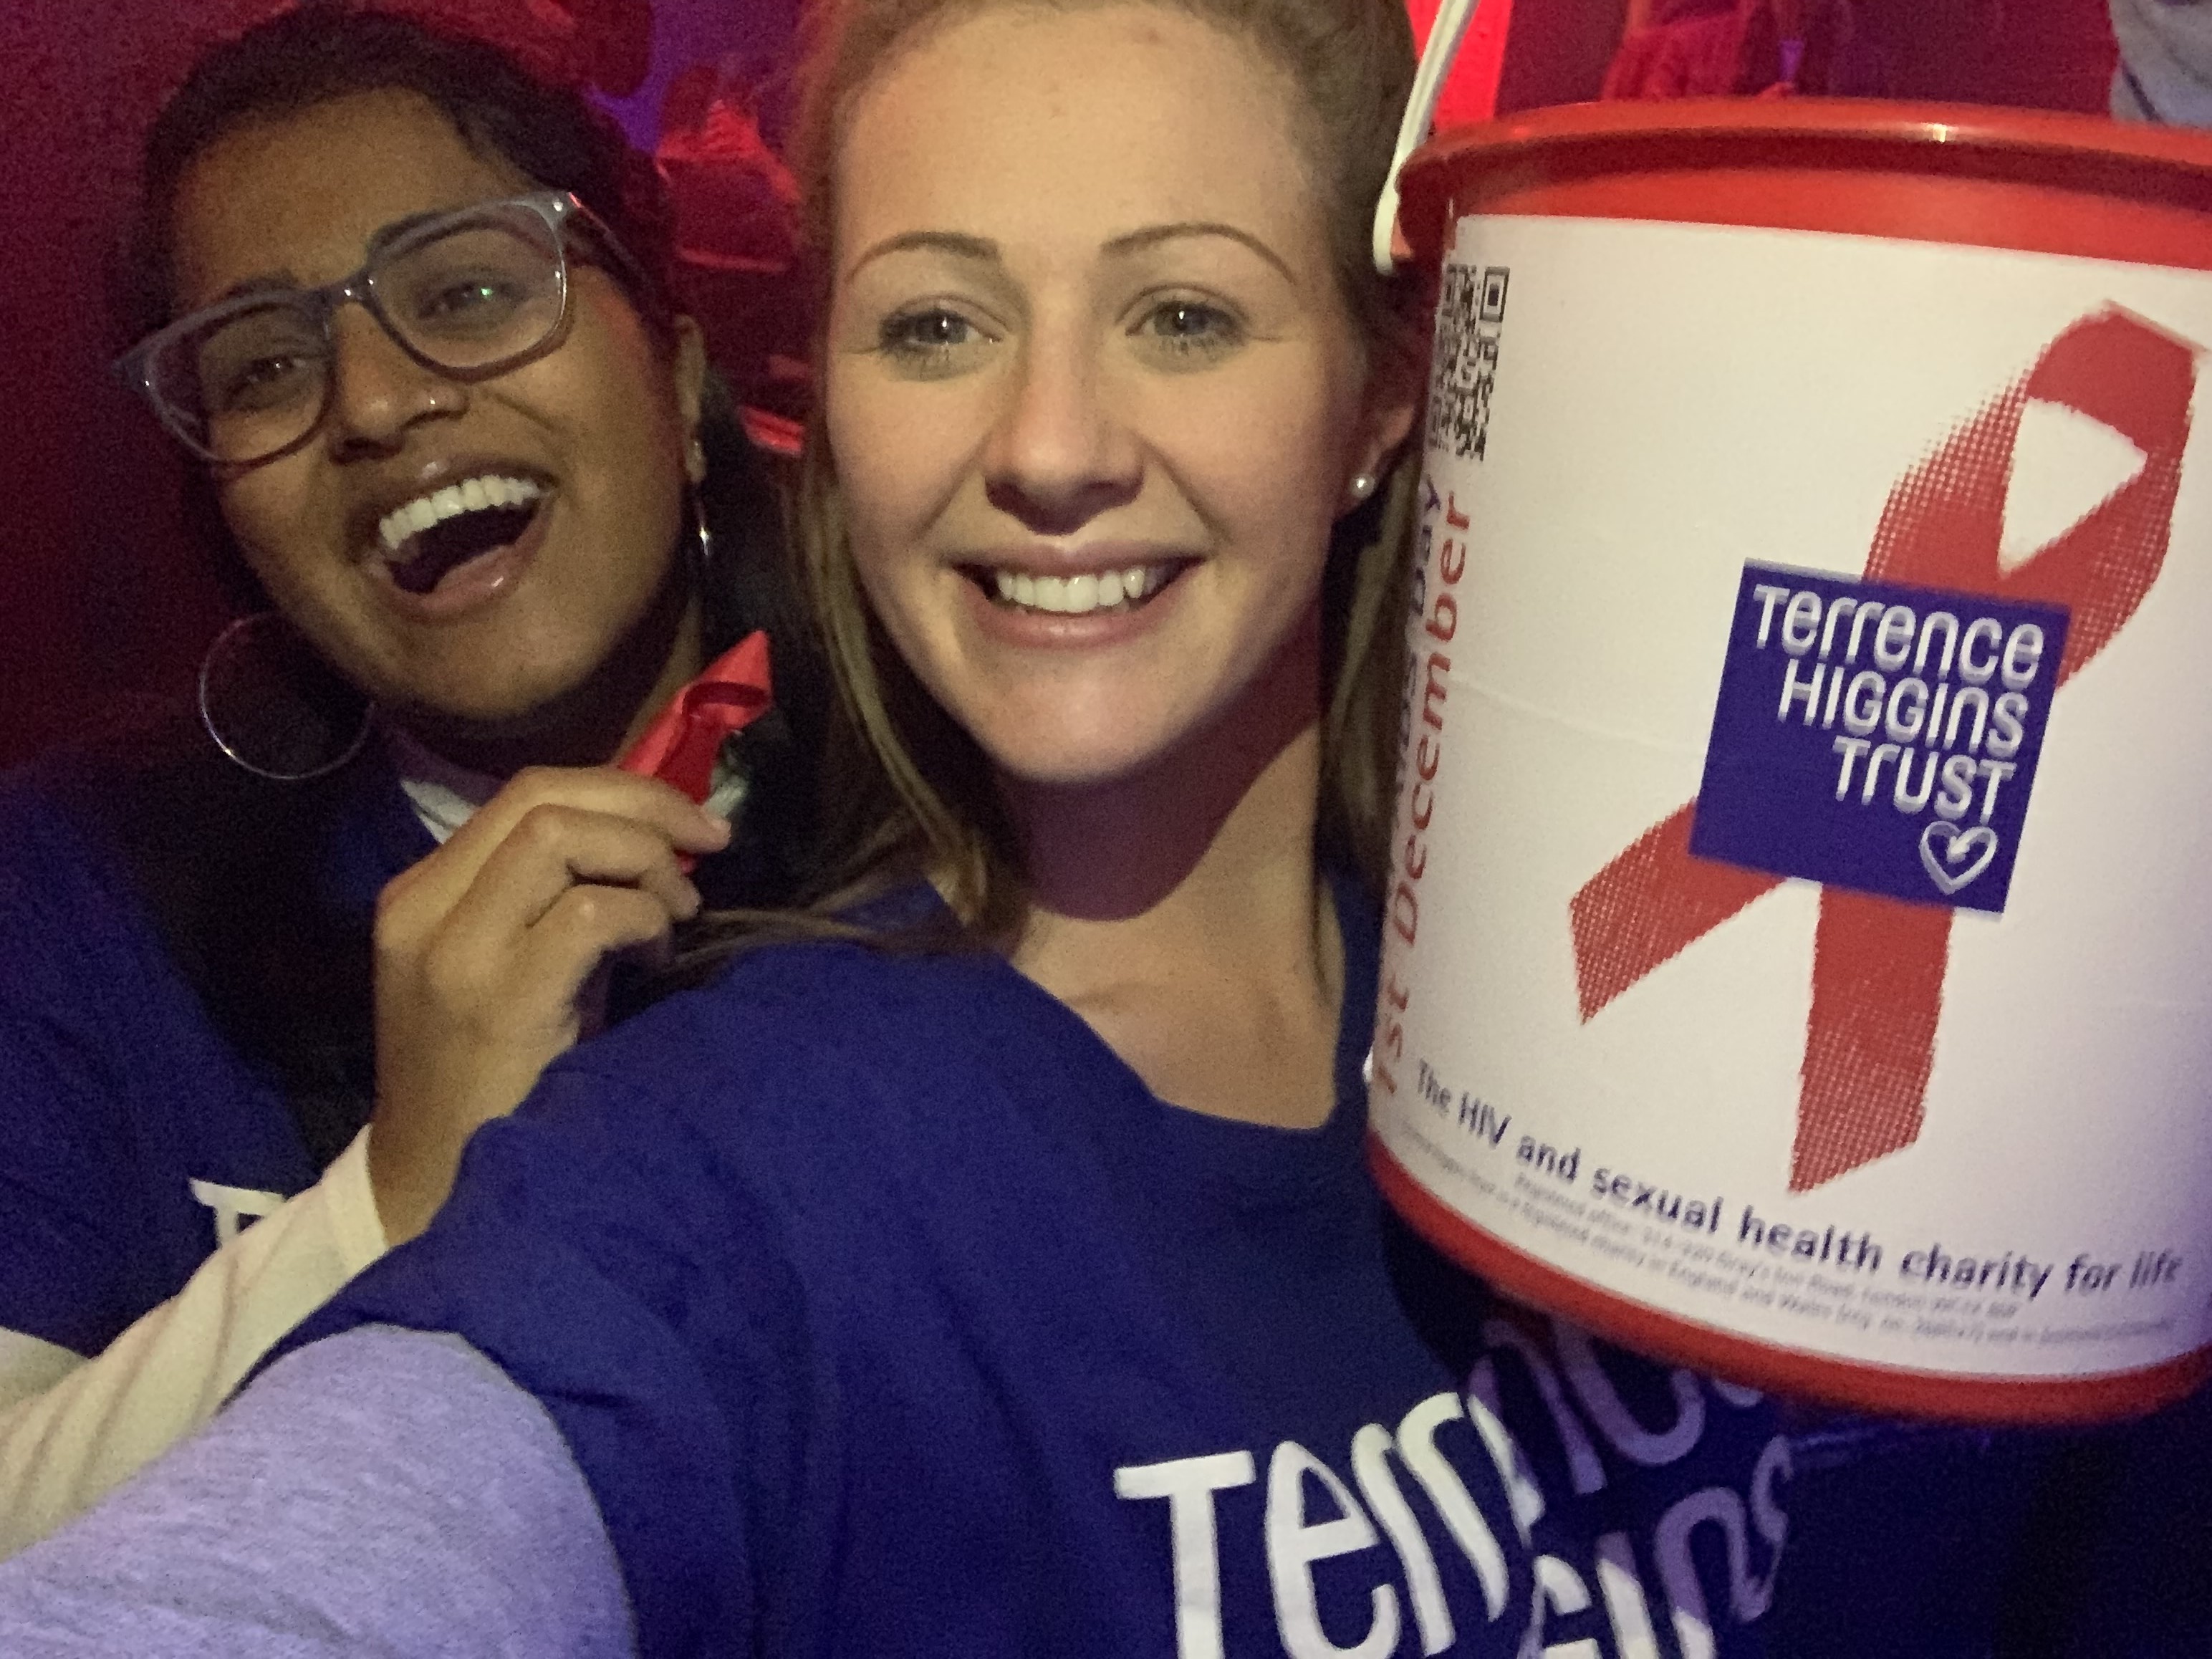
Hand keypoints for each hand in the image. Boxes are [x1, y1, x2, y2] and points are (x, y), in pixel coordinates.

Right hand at [367, 766, 730, 1243]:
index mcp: (421, 894)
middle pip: (542, 796)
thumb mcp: (506, 969)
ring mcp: (454, 954)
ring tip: (675, 915)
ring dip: (644, 861)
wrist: (434, 1190)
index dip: (622, 788)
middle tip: (709, 843)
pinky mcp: (498, 1002)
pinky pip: (591, 913)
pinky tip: (656, 959)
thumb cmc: (489, 1083)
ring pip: (560, 836)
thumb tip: (657, 836)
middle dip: (644, 805)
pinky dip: (645, 919)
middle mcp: (423, 909)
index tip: (689, 822)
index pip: (526, 791)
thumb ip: (552, 897)